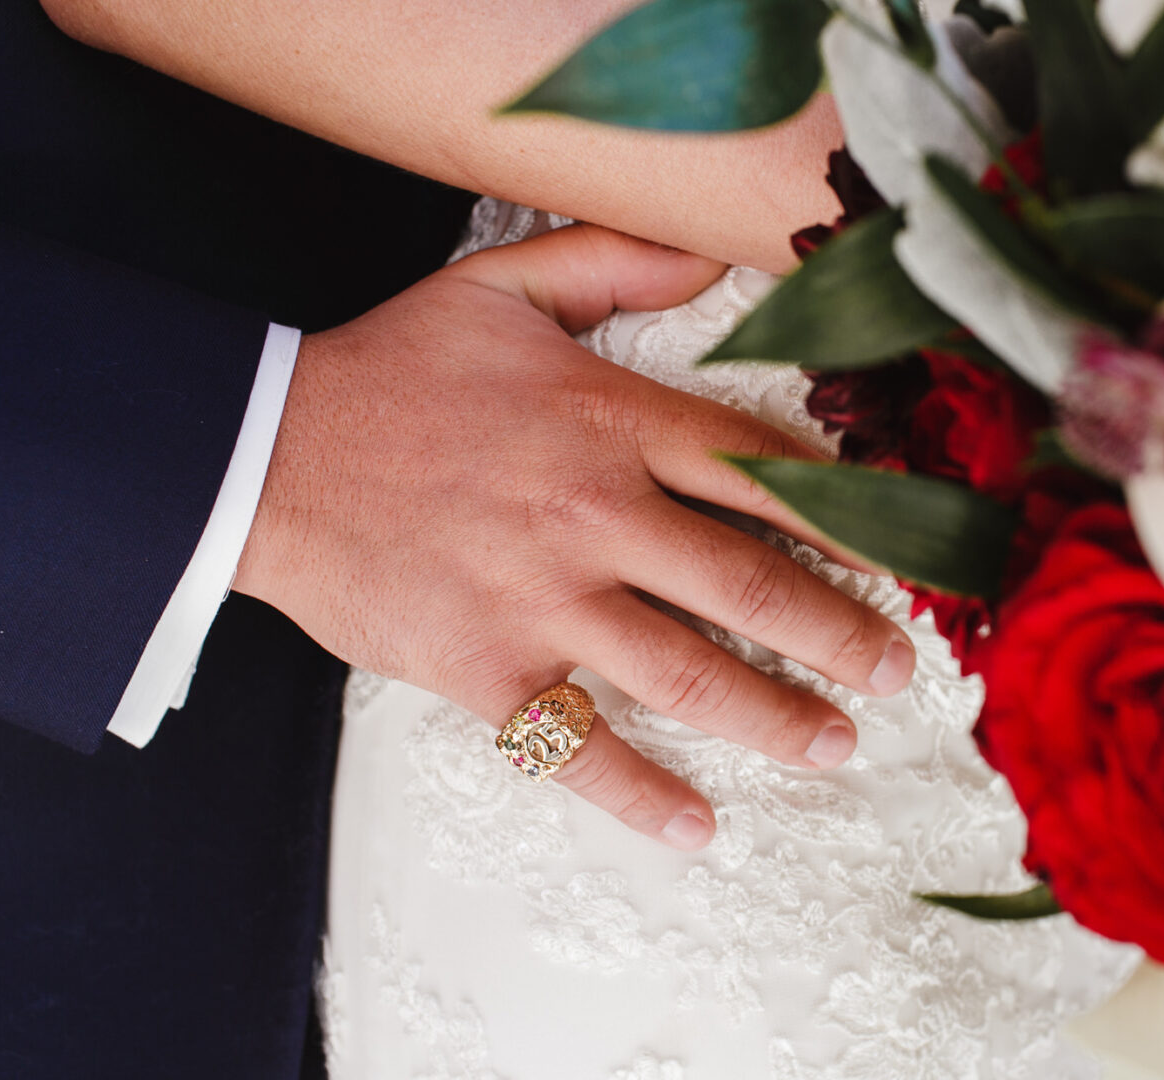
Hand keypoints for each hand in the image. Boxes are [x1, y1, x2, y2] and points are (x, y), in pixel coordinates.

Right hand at [234, 225, 915, 849]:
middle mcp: (597, 514)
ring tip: (837, 744)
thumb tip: (706, 250)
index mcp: (613, 421)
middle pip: (755, 585)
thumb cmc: (390, 371)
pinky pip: (581, 746)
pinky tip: (699, 827)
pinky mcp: (489, 671)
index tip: (897, 560)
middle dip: (843, 634)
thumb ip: (612, 260)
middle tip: (898, 669)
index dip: (847, 522)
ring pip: (693, 674)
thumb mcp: (503, 287)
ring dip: (778, 717)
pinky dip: (643, 795)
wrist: (265, 454)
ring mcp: (545, 601)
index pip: (765, 475)